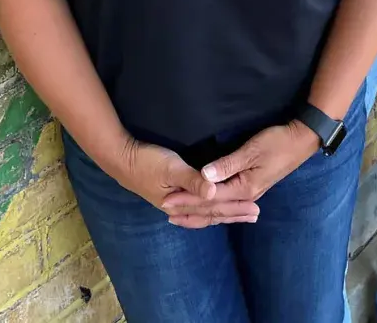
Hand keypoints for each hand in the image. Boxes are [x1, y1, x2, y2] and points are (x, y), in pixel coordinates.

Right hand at [111, 139, 258, 222]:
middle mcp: (179, 207)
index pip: (215, 207)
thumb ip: (192, 180)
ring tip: (238, 216)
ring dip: (222, 214)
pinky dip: (205, 213)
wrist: (121, 159)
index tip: (255, 208)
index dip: (235, 208)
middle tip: (255, 215)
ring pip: (203, 213)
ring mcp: (174, 203)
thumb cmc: (147, 161)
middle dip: (234, 213)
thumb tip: (214, 193)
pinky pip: (194, 209)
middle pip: (212, 213)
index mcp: (182, 202)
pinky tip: (207, 213)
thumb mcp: (171, 167)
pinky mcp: (170, 195)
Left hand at [162, 122, 317, 227]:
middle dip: (189, 209)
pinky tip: (207, 209)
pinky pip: (226, 204)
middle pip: (213, 208)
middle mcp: (246, 196)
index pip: (209, 197)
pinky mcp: (251, 188)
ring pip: (219, 209)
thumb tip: (203, 177)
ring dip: (199, 212)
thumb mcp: (251, 150)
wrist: (301, 141)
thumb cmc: (277, 142)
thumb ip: (227, 165)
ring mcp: (250, 193)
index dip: (187, 198)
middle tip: (166, 211)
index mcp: (244, 188)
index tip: (166, 199)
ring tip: (180, 216)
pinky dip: (213, 208)